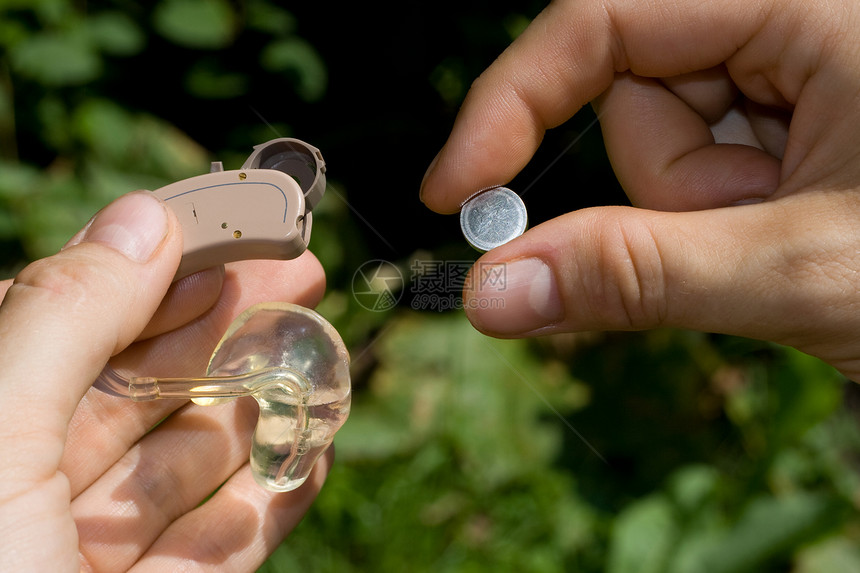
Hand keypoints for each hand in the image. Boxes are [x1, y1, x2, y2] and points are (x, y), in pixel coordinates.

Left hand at [0, 191, 329, 570]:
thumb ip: (68, 321)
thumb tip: (146, 217)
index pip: (74, 319)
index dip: (156, 266)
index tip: (233, 225)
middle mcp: (28, 488)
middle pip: (144, 384)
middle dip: (227, 323)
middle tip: (302, 275)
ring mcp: (88, 554)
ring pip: (186, 465)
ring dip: (260, 407)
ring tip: (320, 354)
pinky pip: (218, 550)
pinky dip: (271, 501)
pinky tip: (315, 454)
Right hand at [420, 0, 859, 379]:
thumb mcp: (803, 270)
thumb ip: (638, 278)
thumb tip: (490, 294)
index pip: (602, 18)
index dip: (511, 104)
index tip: (454, 196)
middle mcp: (793, 14)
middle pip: (635, 90)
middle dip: (671, 183)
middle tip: (759, 236)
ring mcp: (789, 64)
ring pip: (665, 136)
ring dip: (707, 207)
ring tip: (800, 236)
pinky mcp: (788, 113)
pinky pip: (700, 163)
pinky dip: (724, 211)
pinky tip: (799, 227)